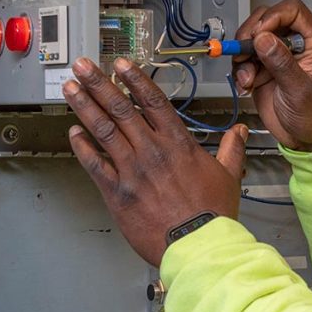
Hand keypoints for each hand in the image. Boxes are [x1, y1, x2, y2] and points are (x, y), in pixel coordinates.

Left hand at [62, 57, 248, 265]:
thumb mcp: (228, 176)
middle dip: (100, 83)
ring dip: (85, 106)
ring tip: (71, 88)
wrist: (198, 246)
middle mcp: (152, 151)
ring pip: (104, 130)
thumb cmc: (212, 215)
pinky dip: (82, 147)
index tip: (121, 65)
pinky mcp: (118, 192)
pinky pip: (95, 164)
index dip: (135, 80)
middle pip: (121, 108)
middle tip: (84, 65)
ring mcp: (133, 170)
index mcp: (178, 144)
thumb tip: (240, 132)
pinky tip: (73, 133)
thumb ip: (231, 149)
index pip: (153, 102)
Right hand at [232, 0, 311, 151]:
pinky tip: (247, 85)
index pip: (293, 10)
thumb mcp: (302, 91)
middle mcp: (295, 45)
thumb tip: (265, 38)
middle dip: (251, 34)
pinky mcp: (264, 70)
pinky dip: (240, 70)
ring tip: (247, 77)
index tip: (260, 35)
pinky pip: (245, 59)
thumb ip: (282, 64)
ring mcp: (278, 56)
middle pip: (267, 19)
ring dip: (243, 55)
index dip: (274, 17)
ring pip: (252, 38)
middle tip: (245, 51)